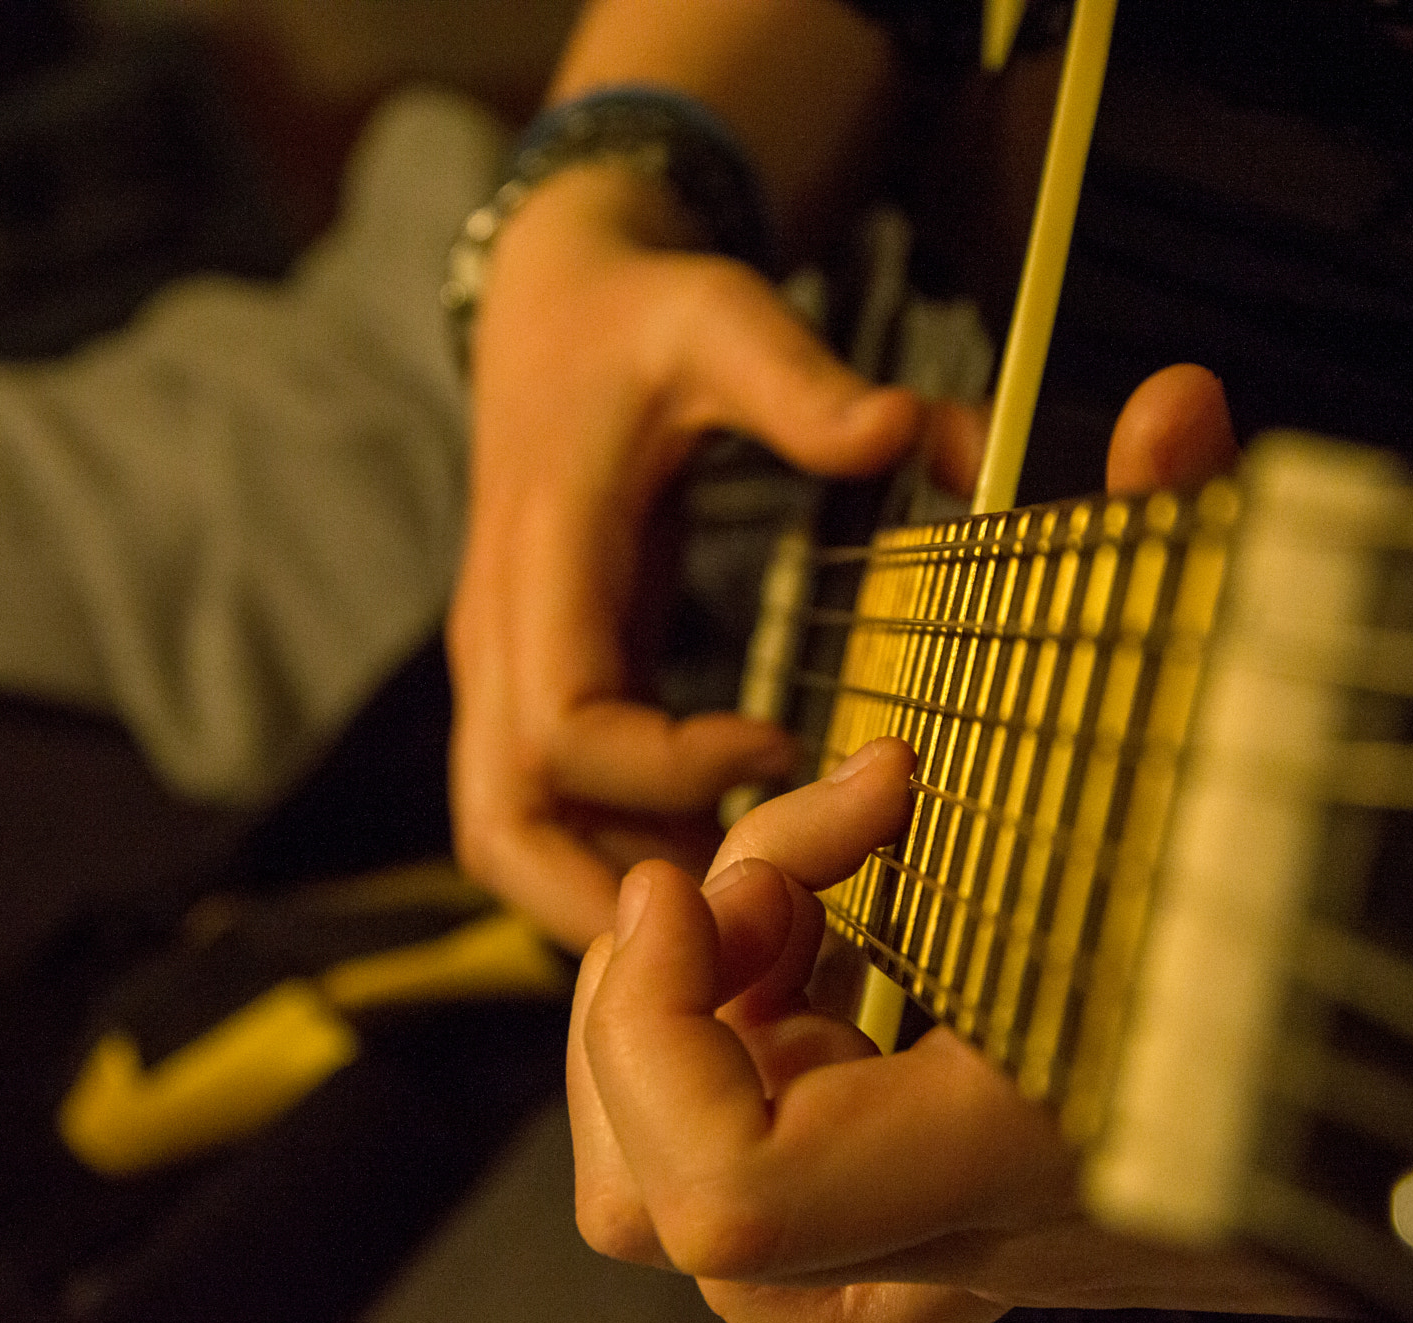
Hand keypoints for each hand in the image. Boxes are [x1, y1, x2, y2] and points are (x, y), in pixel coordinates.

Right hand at [449, 164, 982, 948]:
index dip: (674, 769)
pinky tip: (720, 847)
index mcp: (543, 559)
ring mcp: (506, 666)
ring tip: (742, 897)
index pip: (564, 728)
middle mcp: (501, 634)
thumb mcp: (719, 318)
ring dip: (606, 891)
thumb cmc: (638, 318)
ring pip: (507, 834)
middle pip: (498, 825)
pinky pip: (545, 806)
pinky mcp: (533, 679)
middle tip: (743, 924)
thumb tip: (914, 435)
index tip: (784, 748)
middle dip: (601, 904)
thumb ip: (804, 383)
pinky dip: (614, 848)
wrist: (550, 307)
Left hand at [566, 370, 1336, 1322]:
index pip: (724, 1197)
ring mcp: (927, 1244)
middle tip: (740, 881)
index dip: (652, 1036)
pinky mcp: (908, 1210)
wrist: (1398, 1061)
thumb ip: (1186, 577)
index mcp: (1021, 1151)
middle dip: (645, 1015)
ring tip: (785, 903)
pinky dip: (737, 1042)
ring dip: (682, 1026)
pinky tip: (825, 937)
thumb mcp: (1232, 739)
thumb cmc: (1329, 908)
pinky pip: (743, 1165)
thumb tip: (1176, 406)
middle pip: (653, 1206)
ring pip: (678, 1202)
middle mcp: (955, 1231)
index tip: (693, 874)